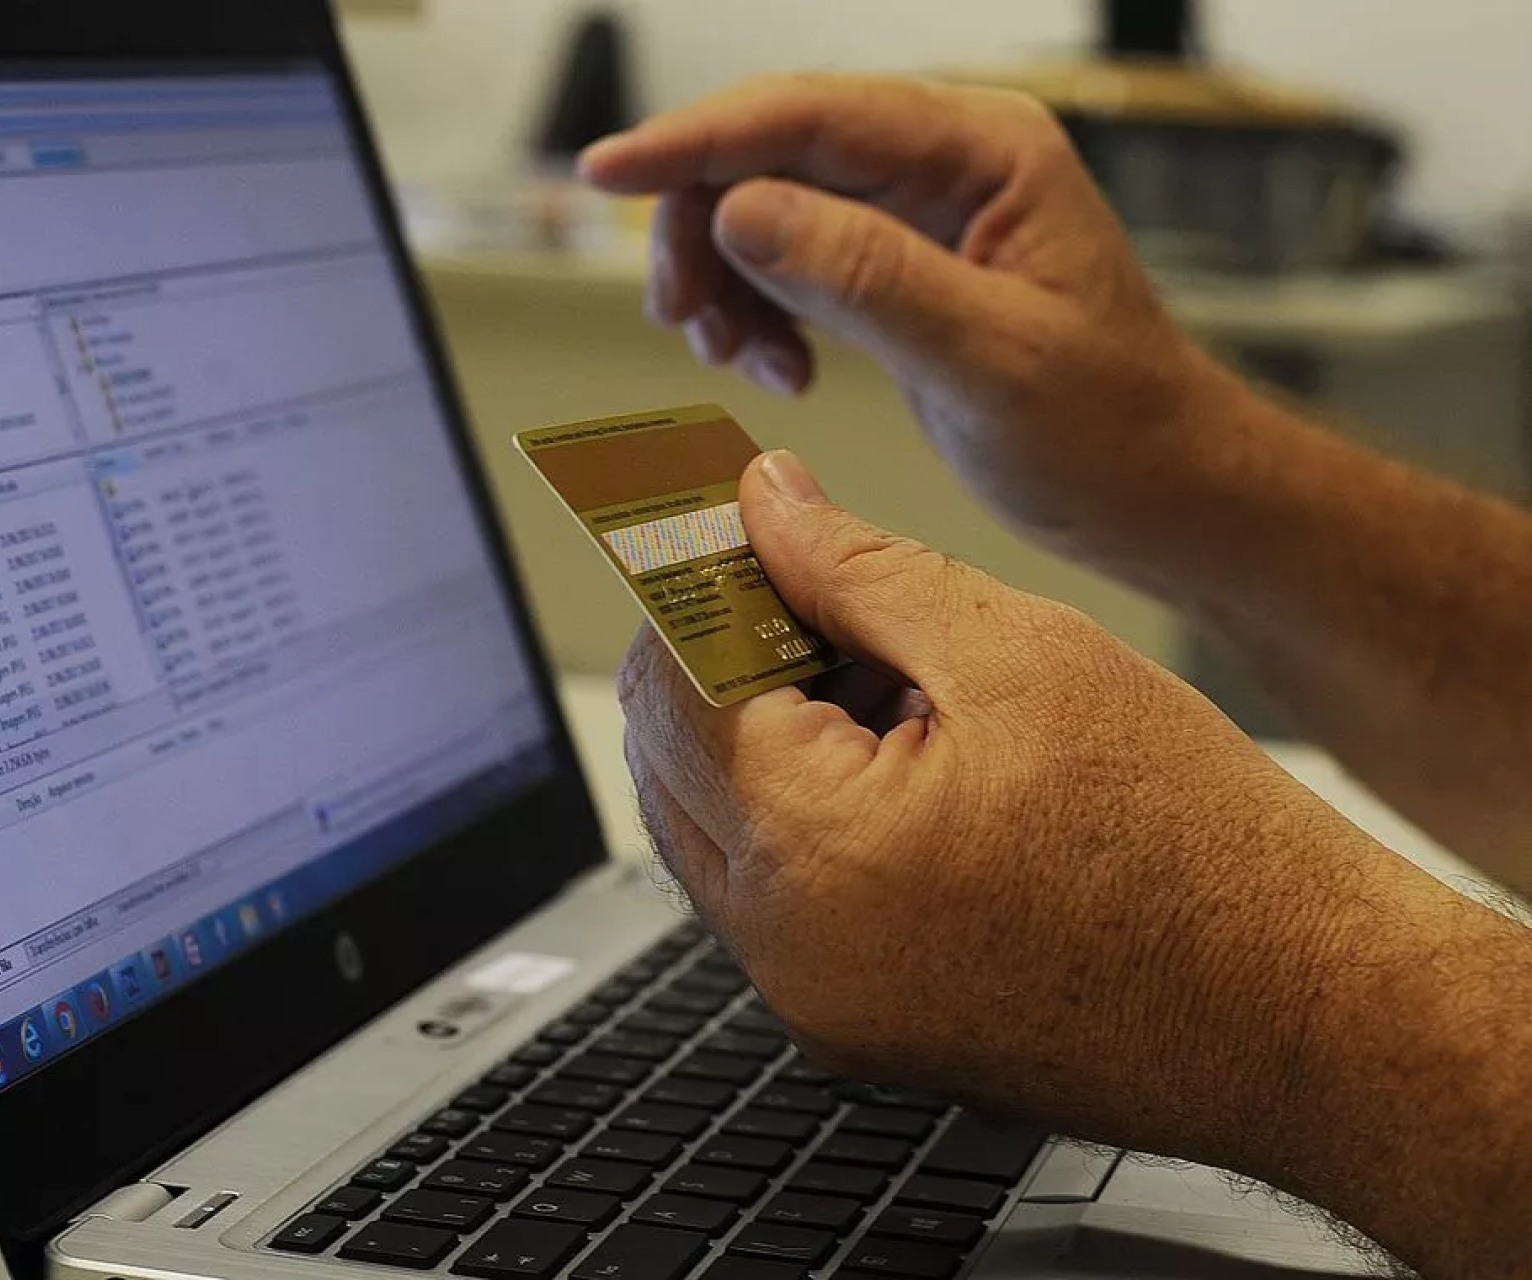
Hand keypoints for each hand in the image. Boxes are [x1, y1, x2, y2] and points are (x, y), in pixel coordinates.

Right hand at [580, 74, 1233, 560]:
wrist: (1162, 489)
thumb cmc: (1112, 428)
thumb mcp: (988, 359)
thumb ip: (866, 278)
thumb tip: (744, 212)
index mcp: (982, 151)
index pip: (808, 115)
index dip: (695, 141)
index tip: (606, 171)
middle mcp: (943, 162)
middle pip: (769, 153)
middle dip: (704, 230)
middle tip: (687, 324)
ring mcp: (916, 212)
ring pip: (765, 207)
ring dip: (725, 279)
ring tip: (739, 361)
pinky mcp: (896, 266)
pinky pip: (788, 259)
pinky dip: (757, 312)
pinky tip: (779, 371)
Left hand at [621, 450, 1433, 1159]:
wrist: (1310, 1017)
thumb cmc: (1196, 842)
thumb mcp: (1020, 653)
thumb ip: (858, 567)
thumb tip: (762, 501)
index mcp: (808, 848)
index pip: (671, 679)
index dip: (702, 581)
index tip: (740, 523)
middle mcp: (783, 948)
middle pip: (671, 758)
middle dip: (725, 654)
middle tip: (821, 588)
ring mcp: (814, 1004)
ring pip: (714, 828)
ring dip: (764, 734)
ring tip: (893, 679)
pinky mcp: (856, 1029)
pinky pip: (776, 898)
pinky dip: (806, 814)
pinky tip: (910, 760)